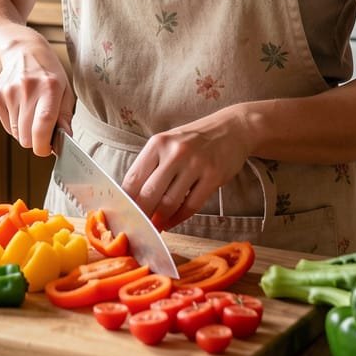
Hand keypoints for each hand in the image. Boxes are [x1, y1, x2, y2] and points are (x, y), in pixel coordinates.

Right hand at [0, 36, 75, 156]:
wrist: (23, 51)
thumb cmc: (48, 73)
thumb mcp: (65, 89)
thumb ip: (65, 116)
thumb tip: (64, 139)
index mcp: (49, 86)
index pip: (43, 123)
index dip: (44, 144)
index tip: (48, 149)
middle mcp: (27, 88)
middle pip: (27, 135)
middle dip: (36, 141)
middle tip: (43, 133)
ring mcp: (9, 92)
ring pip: (17, 134)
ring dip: (26, 132)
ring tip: (33, 115)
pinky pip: (7, 127)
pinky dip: (16, 125)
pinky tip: (22, 109)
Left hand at [121, 109, 248, 228]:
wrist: (231, 128)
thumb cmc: (193, 140)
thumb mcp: (168, 143)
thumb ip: (151, 166)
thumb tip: (133, 197)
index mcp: (157, 144)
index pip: (133, 178)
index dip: (126, 201)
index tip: (124, 214)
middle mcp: (174, 152)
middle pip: (149, 194)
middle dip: (142, 214)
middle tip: (138, 226)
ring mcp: (195, 164)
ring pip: (170, 203)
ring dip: (160, 220)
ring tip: (155, 227)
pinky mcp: (213, 177)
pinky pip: (191, 206)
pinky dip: (178, 219)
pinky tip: (171, 222)